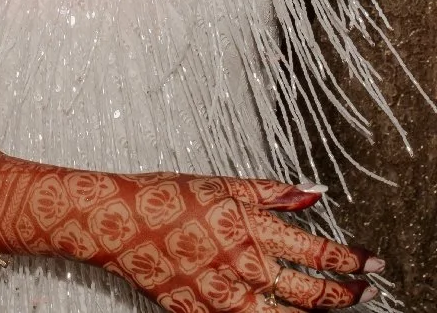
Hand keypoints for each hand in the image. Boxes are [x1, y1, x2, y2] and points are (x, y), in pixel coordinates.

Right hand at [0, 169, 377, 309]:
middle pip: (312, 294)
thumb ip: (271, 191)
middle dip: (347, 295)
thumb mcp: (220, 183)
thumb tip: (314, 192)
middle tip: (365, 291)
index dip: (353, 261)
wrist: (112, 221)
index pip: (319, 253)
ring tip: (329, 310)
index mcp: (250, 229)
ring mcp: (222, 295)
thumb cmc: (162, 196)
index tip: (371, 264)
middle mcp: (242, 266)